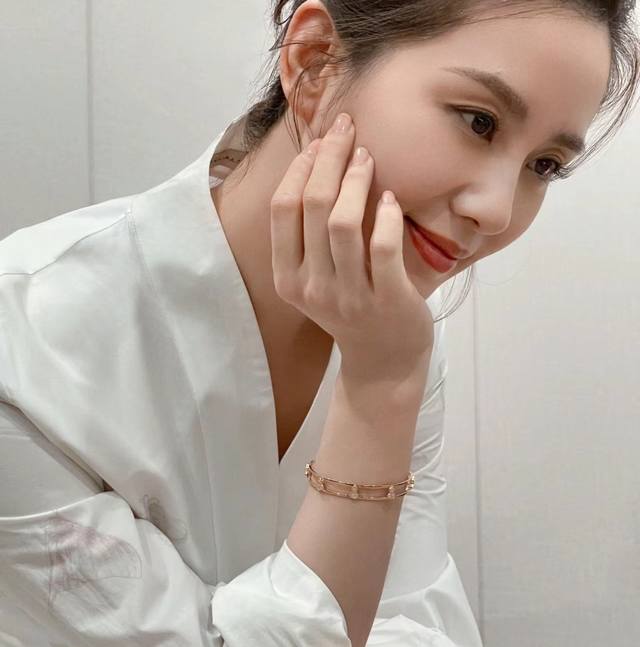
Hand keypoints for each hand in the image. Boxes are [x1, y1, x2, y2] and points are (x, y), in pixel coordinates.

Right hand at [270, 112, 433, 382]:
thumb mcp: (318, 277)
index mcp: (288, 278)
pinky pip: (383, 247)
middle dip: (329, 158)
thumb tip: (317, 163)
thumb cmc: (351, 307)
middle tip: (346, 130)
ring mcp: (348, 296)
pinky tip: (390, 199)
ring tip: (367, 157)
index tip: (320, 141)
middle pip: (313, 206)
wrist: (382, 359)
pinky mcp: (386, 299)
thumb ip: (310, 234)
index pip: (283, 210)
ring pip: (343, 223)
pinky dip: (387, 216)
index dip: (300, 168)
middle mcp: (311, 287)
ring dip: (356, 180)